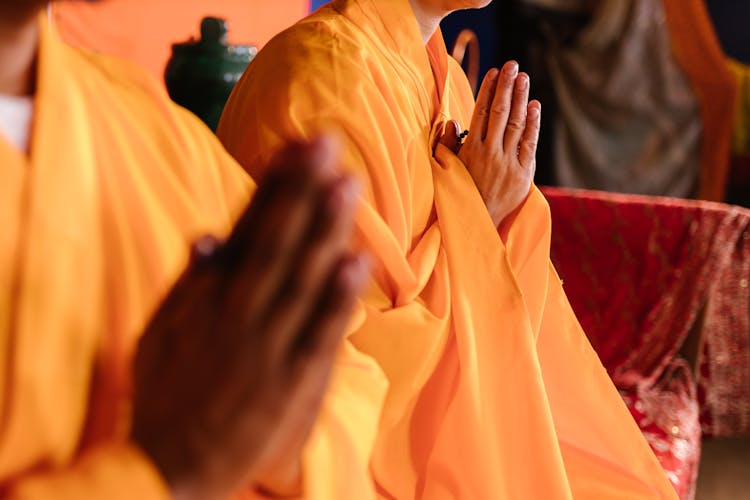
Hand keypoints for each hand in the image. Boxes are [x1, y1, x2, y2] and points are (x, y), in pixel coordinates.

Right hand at [130, 136, 368, 499]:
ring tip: (348, 186)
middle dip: (303, 190)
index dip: (273, 186)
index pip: (246, 228)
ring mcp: (267, 345)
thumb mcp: (160, 334)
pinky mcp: (291, 381)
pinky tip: (355, 262)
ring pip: (301, 279)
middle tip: (328, 143)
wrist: (168, 468)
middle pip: (277, 242)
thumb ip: (189, 285)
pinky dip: (337, 299)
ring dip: (325, 231)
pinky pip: (317, 335)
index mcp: (209, 296)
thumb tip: (208, 235)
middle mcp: (238, 311)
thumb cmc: (165, 395)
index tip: (296, 147)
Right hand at [441, 61, 540, 227]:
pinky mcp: (522, 174)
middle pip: (500, 112)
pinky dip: (532, 124)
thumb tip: (451, 121)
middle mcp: (489, 153)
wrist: (477, 226)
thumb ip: (447, 145)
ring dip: (520, 99)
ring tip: (524, 78)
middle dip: (506, 86)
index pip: (480, 112)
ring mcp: (507, 163)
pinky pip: (529, 144)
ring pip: (515, 124)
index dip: (488, 90)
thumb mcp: (446, 170)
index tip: (494, 72)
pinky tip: (534, 106)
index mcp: (470, 150)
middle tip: (513, 66)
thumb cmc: (460, 196)